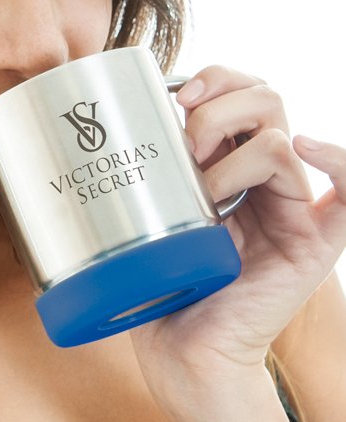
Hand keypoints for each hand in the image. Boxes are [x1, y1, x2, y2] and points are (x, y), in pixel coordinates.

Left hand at [129, 66, 345, 421]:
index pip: (239, 91)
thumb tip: (99, 120)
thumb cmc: (156, 275)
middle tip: (188, 147)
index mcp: (225, 159)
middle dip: (219, 111)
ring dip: (234, 155)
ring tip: (206, 190)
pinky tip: (307, 147)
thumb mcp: (144, 210)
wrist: (179, 342)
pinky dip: (338, 160)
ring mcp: (288, 205)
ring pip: (280, 138)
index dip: (214, 79)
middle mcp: (260, 175)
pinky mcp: (310, 242)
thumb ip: (141, 167)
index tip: (177, 95)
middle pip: (264, 100)